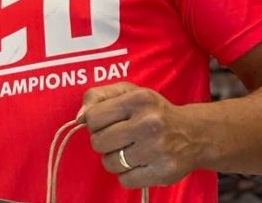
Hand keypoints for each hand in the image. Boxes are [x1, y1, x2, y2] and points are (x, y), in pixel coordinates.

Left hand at [80, 82, 198, 188]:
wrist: (194, 134)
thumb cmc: (152, 111)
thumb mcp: (127, 92)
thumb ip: (97, 96)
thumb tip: (79, 118)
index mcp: (138, 99)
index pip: (93, 117)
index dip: (93, 122)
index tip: (105, 122)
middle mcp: (149, 123)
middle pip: (98, 142)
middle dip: (102, 141)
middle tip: (116, 137)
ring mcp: (158, 150)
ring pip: (110, 163)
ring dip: (113, 159)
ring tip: (128, 150)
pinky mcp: (163, 172)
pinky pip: (125, 180)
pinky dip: (126, 174)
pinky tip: (138, 162)